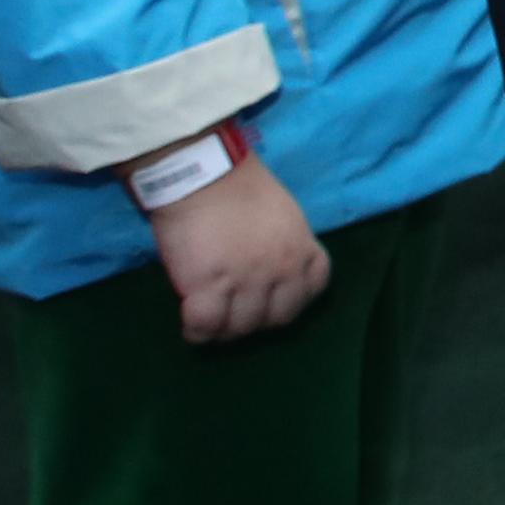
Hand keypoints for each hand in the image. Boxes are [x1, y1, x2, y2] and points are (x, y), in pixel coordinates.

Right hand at [148, 153, 330, 342]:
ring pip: (240, 328)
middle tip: (235, 311)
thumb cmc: (240, 185)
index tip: (270, 299)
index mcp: (302, 249)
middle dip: (257, 320)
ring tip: (211, 317)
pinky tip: (193, 323)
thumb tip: (270, 268)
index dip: (290, 300)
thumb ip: (284, 245)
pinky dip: (198, 330)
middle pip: (276, 319)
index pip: (312, 291)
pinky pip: (206, 325)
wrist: (203, 174)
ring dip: (225, 328)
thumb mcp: (284, 215)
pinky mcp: (208, 286)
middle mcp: (281, 271)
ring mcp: (246, 281)